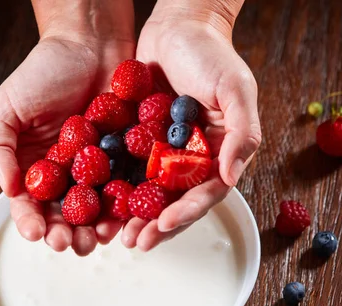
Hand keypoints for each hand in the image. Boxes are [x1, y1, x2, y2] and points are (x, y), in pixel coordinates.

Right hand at [0, 5, 134, 255]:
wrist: (90, 46)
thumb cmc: (44, 71)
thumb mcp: (6, 108)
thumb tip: (9, 189)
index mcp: (34, 167)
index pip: (29, 204)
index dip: (31, 222)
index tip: (37, 233)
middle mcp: (65, 174)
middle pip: (64, 215)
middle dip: (66, 234)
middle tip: (70, 242)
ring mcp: (97, 171)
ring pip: (96, 211)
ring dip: (96, 230)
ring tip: (98, 238)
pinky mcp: (125, 162)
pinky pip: (125, 191)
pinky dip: (125, 208)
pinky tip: (124, 218)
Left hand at [114, 4, 260, 251]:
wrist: (177, 26)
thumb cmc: (213, 54)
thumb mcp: (236, 89)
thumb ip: (242, 133)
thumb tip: (231, 177)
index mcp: (218, 153)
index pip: (205, 192)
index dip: (187, 211)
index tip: (165, 224)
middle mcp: (191, 159)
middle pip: (174, 200)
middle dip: (156, 224)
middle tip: (134, 243)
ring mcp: (163, 152)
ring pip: (148, 192)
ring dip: (132, 216)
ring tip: (113, 235)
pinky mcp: (138, 141)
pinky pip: (126, 169)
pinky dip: (114, 188)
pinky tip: (98, 203)